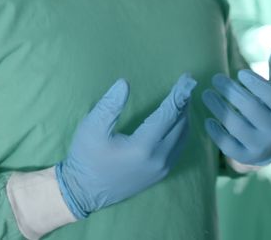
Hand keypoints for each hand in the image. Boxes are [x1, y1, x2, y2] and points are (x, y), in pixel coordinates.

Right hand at [56, 74, 195, 219]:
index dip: (178, 95)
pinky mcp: (160, 175)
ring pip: (183, 138)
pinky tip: (176, 121)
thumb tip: (124, 83)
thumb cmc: (86, 157)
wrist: (84, 192)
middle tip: (186, 84)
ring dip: (184, 117)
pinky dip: (180, 131)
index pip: (169, 115)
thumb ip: (109, 105)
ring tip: (182, 99)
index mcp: (143, 146)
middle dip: (184, 103)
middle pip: (180, 125)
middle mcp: (158, 159)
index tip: (186, 78)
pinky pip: (179, 148)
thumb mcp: (91, 128)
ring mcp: (161, 169)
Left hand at [203, 48, 270, 165]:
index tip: (239, 73)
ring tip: (206, 94)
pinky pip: (227, 145)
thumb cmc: (270, 112)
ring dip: (218, 107)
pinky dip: (216, 132)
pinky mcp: (244, 157)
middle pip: (250, 108)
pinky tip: (208, 119)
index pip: (270, 96)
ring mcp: (259, 145)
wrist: (269, 148)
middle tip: (216, 78)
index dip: (255, 83)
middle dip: (231, 91)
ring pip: (236, 125)